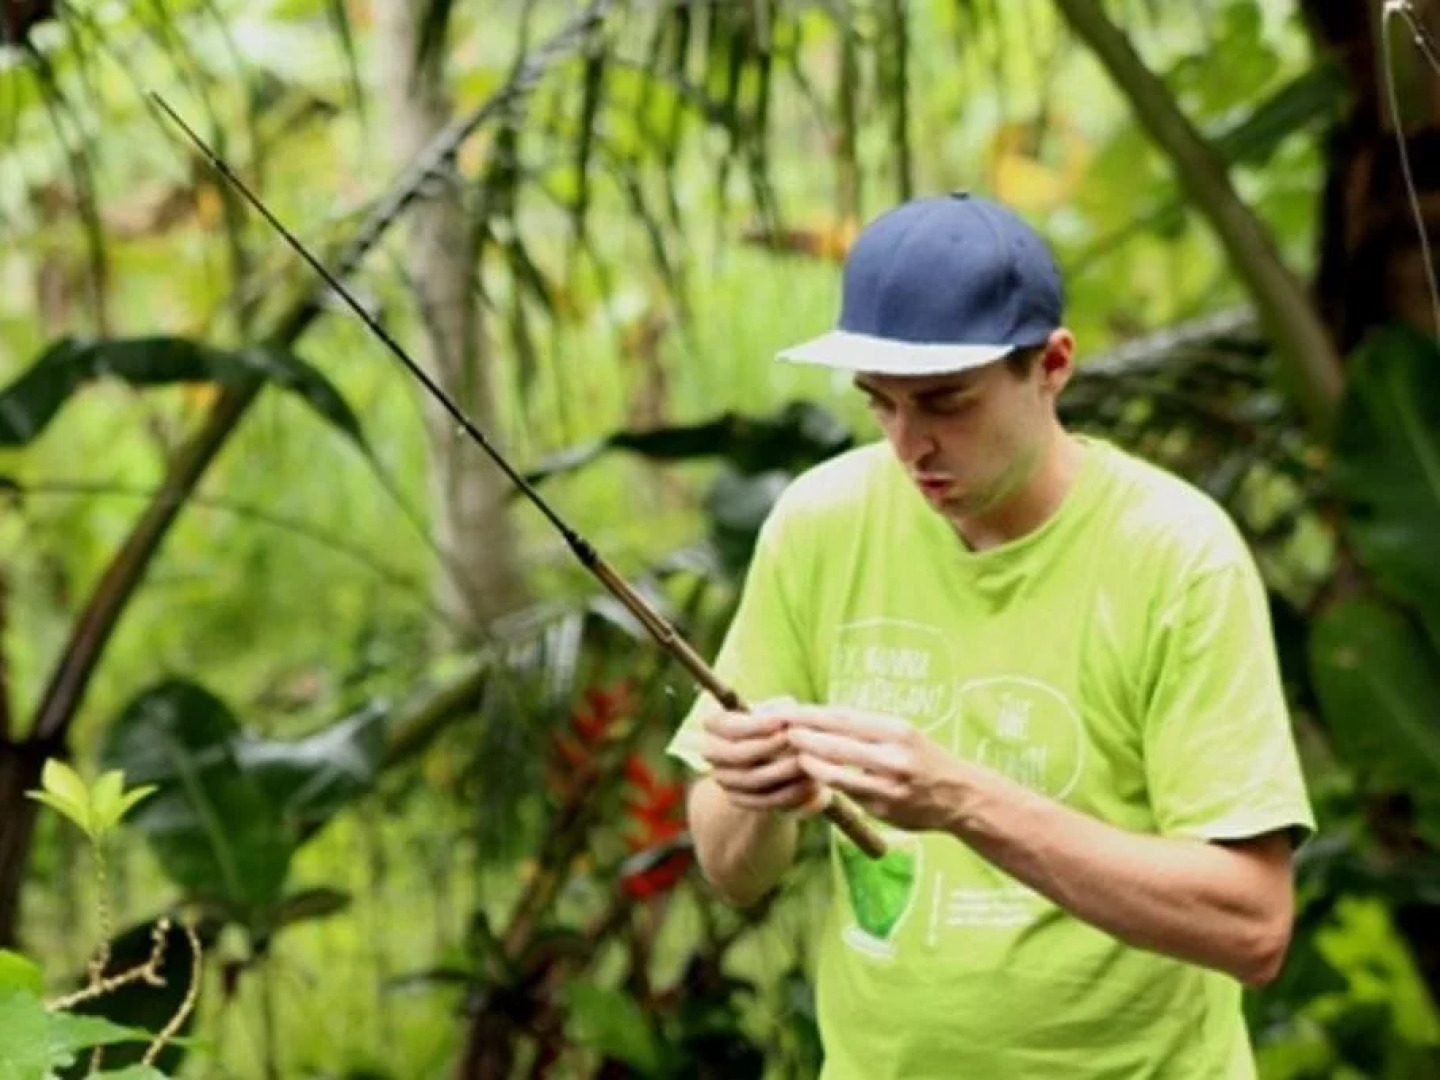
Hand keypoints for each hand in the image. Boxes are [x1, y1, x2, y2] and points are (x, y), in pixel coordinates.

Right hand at [701, 701, 821, 814]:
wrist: (773, 755)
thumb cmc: (776, 723)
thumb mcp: (777, 710)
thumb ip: (781, 710)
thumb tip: (791, 716)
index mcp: (715, 724)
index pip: (728, 725)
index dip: (755, 726)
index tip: (783, 722)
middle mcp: (711, 751)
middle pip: (737, 754)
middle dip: (770, 748)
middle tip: (797, 741)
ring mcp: (722, 777)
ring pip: (752, 780)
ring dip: (783, 771)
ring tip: (807, 761)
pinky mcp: (737, 799)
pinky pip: (761, 800)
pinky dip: (787, 792)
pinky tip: (809, 783)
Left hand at [787, 707, 961, 831]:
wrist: (960, 796)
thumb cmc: (923, 758)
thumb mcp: (903, 734)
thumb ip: (867, 728)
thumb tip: (823, 716)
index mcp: (897, 731)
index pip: (845, 718)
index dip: (813, 715)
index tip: (790, 710)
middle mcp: (893, 756)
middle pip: (837, 743)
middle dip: (805, 736)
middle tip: (782, 730)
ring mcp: (887, 785)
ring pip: (837, 772)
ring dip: (810, 762)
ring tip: (793, 753)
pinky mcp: (882, 808)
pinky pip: (847, 793)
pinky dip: (827, 782)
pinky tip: (813, 776)